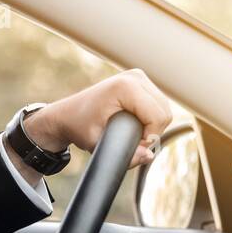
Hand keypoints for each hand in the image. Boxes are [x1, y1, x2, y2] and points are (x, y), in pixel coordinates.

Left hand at [22, 70, 172, 170]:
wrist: (67, 114)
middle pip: (164, 112)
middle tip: (131, 142)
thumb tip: (149, 156)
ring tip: (131, 133)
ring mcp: (138, 76)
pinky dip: (152, 118)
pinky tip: (134, 123)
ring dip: (153, 126)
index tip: (133, 146)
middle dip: (153, 132)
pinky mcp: (140, 81)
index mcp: (125, 87)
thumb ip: (125, 154)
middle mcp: (135, 77)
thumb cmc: (79, 127)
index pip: (157, 117)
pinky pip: (158, 104)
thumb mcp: (98, 145)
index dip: (150, 137)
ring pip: (164, 109)